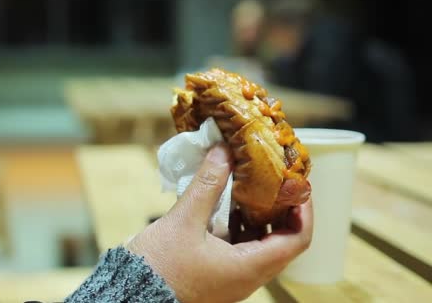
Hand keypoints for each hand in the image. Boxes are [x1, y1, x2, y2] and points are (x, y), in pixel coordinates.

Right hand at [127, 143, 312, 302]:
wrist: (133, 293)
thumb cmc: (160, 264)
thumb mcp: (184, 219)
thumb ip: (207, 184)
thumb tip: (224, 150)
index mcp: (249, 266)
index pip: (298, 239)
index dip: (304, 211)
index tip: (298, 185)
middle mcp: (248, 277)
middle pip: (283, 241)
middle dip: (282, 209)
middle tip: (275, 180)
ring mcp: (233, 278)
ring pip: (260, 245)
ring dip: (260, 216)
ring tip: (251, 186)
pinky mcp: (218, 275)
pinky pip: (240, 249)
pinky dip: (239, 226)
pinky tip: (225, 204)